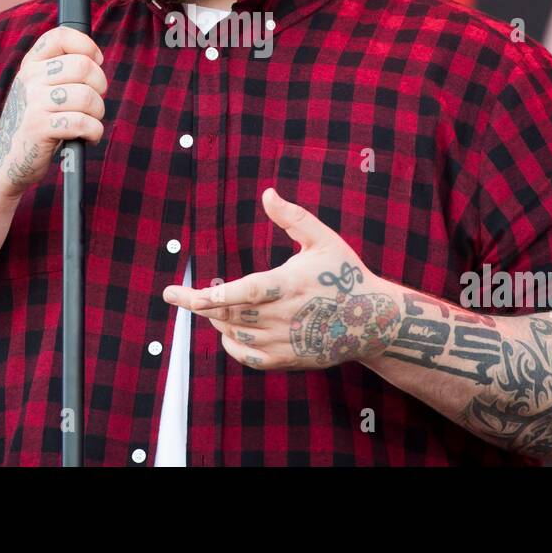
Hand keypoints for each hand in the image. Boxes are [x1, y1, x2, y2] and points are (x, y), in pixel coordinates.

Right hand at [0, 25, 107, 201]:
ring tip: (90, 122)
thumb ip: (59, 71)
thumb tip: (96, 59)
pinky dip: (94, 132)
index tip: (96, 62)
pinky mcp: (39, 128)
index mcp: (31, 65)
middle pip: (83, 66)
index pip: (61, 36)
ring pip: (86, 96)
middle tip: (95, 101)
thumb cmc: (34, 122)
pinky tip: (88, 137)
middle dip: (100, 85)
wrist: (5, 161)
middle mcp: (30, 79)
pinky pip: (82, 122)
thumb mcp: (38, 89)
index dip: (87, 46)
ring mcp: (33, 103)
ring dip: (98, 112)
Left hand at [163, 188, 402, 370]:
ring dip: (216, 321)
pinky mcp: (288, 359)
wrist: (372, 321)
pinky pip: (248, 357)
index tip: (184, 294)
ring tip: (210, 306)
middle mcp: (285, 317)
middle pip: (230, 315)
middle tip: (179, 295)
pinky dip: (231, 345)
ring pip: (235, 335)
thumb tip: (267, 193)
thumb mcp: (324, 239)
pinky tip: (227, 330)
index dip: (213, 296)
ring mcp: (286, 341)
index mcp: (290, 284)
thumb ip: (293, 217)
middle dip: (200, 306)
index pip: (243, 293)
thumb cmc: (345, 274)